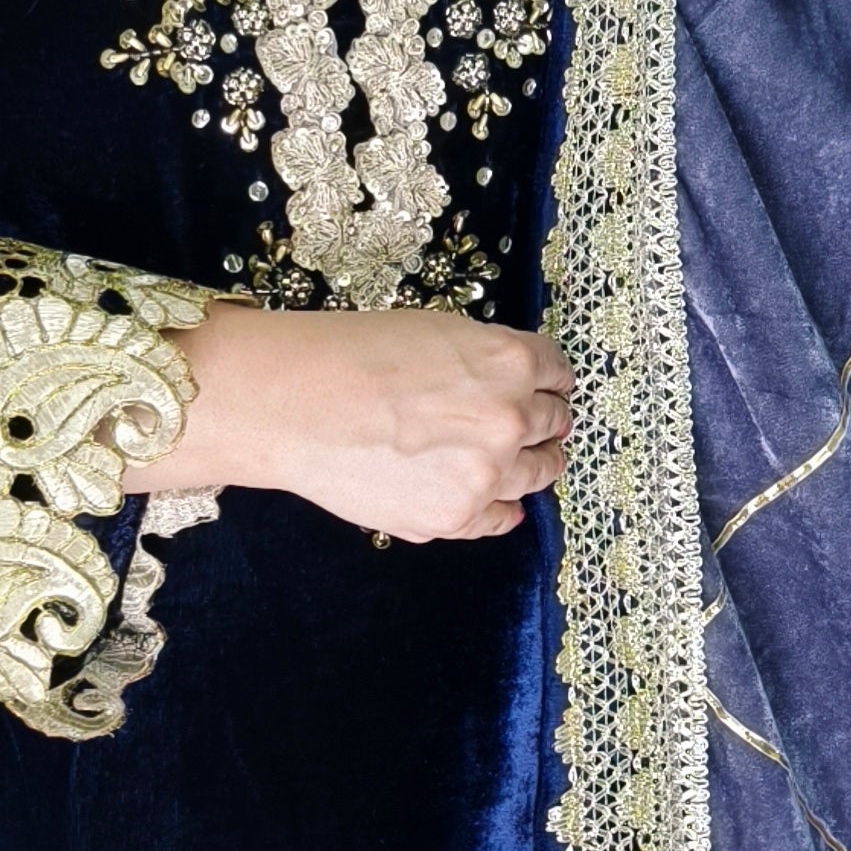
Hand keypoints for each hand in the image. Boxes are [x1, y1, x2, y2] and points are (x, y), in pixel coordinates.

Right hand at [113, 302, 573, 541]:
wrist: (292, 404)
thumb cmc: (350, 356)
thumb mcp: (435, 331)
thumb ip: (486, 359)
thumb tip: (514, 387)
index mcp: (511, 362)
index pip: (557, 373)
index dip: (550, 380)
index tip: (547, 388)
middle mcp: (511, 420)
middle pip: (555, 425)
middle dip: (545, 422)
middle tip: (536, 425)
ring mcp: (485, 475)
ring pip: (537, 475)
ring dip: (532, 466)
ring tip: (519, 463)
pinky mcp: (455, 517)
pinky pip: (499, 519)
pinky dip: (500, 510)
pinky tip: (495, 503)